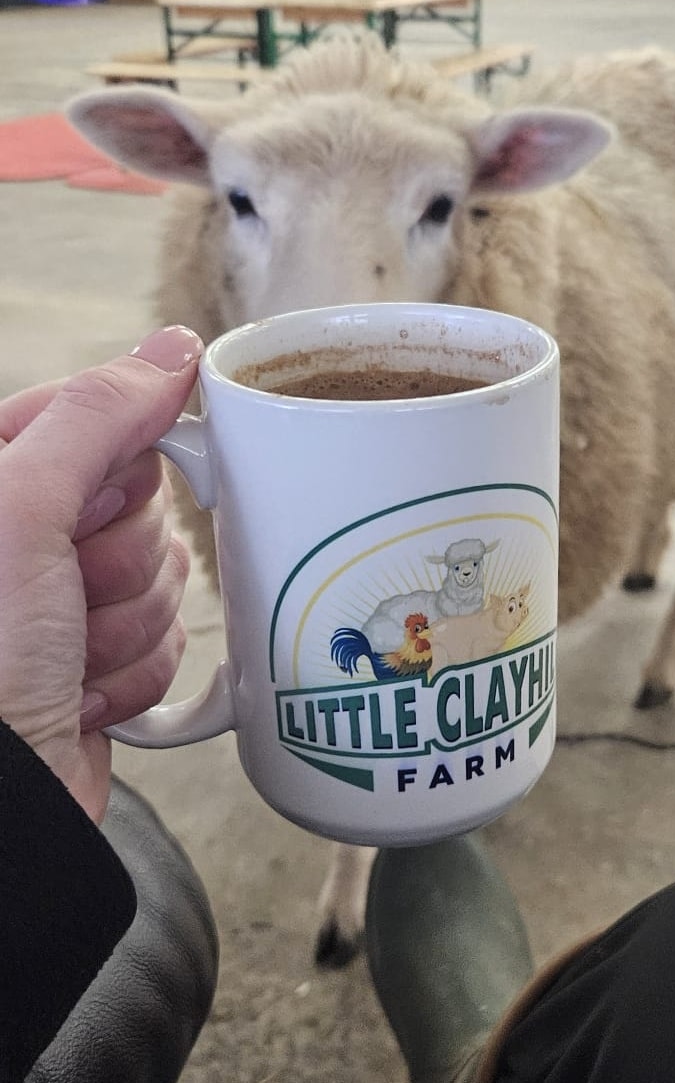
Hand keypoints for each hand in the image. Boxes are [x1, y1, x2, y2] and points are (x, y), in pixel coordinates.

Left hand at [0, 326, 201, 821]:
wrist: (0, 809)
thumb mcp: (20, 514)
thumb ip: (96, 418)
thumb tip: (170, 352)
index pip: (97, 420)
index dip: (112, 469)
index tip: (87, 510)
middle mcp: (28, 538)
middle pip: (143, 503)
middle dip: (118, 561)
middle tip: (64, 597)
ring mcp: (68, 602)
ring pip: (167, 573)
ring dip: (126, 626)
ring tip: (65, 658)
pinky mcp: (103, 658)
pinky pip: (171, 637)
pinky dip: (136, 671)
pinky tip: (81, 693)